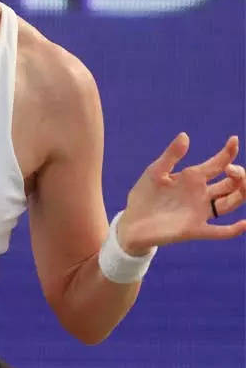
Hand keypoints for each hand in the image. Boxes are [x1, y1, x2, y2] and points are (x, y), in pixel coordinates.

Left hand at [117, 133, 245, 253]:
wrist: (132, 222)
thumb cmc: (145, 195)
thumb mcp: (155, 172)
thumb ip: (171, 156)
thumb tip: (185, 135)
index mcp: (193, 178)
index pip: (217, 164)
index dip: (228, 153)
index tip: (234, 140)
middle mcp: (201, 195)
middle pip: (231, 184)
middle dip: (239, 175)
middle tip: (231, 170)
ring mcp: (200, 212)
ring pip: (231, 203)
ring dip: (242, 194)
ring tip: (243, 185)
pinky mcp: (194, 230)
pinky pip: (219, 232)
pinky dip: (234, 230)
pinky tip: (244, 224)